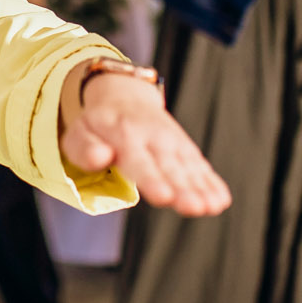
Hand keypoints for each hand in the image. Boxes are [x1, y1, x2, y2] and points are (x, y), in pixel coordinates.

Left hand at [60, 64, 230, 216]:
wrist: (125, 95)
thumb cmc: (98, 124)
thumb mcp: (80, 132)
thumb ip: (84, 148)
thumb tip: (99, 158)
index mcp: (125, 134)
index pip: (139, 160)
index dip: (153, 179)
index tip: (164, 196)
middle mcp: (154, 137)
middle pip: (169, 167)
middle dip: (183, 188)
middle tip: (194, 207)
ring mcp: (173, 143)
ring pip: (188, 168)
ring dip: (201, 188)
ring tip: (212, 206)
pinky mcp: (186, 150)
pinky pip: (200, 167)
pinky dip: (211, 183)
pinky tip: (221, 200)